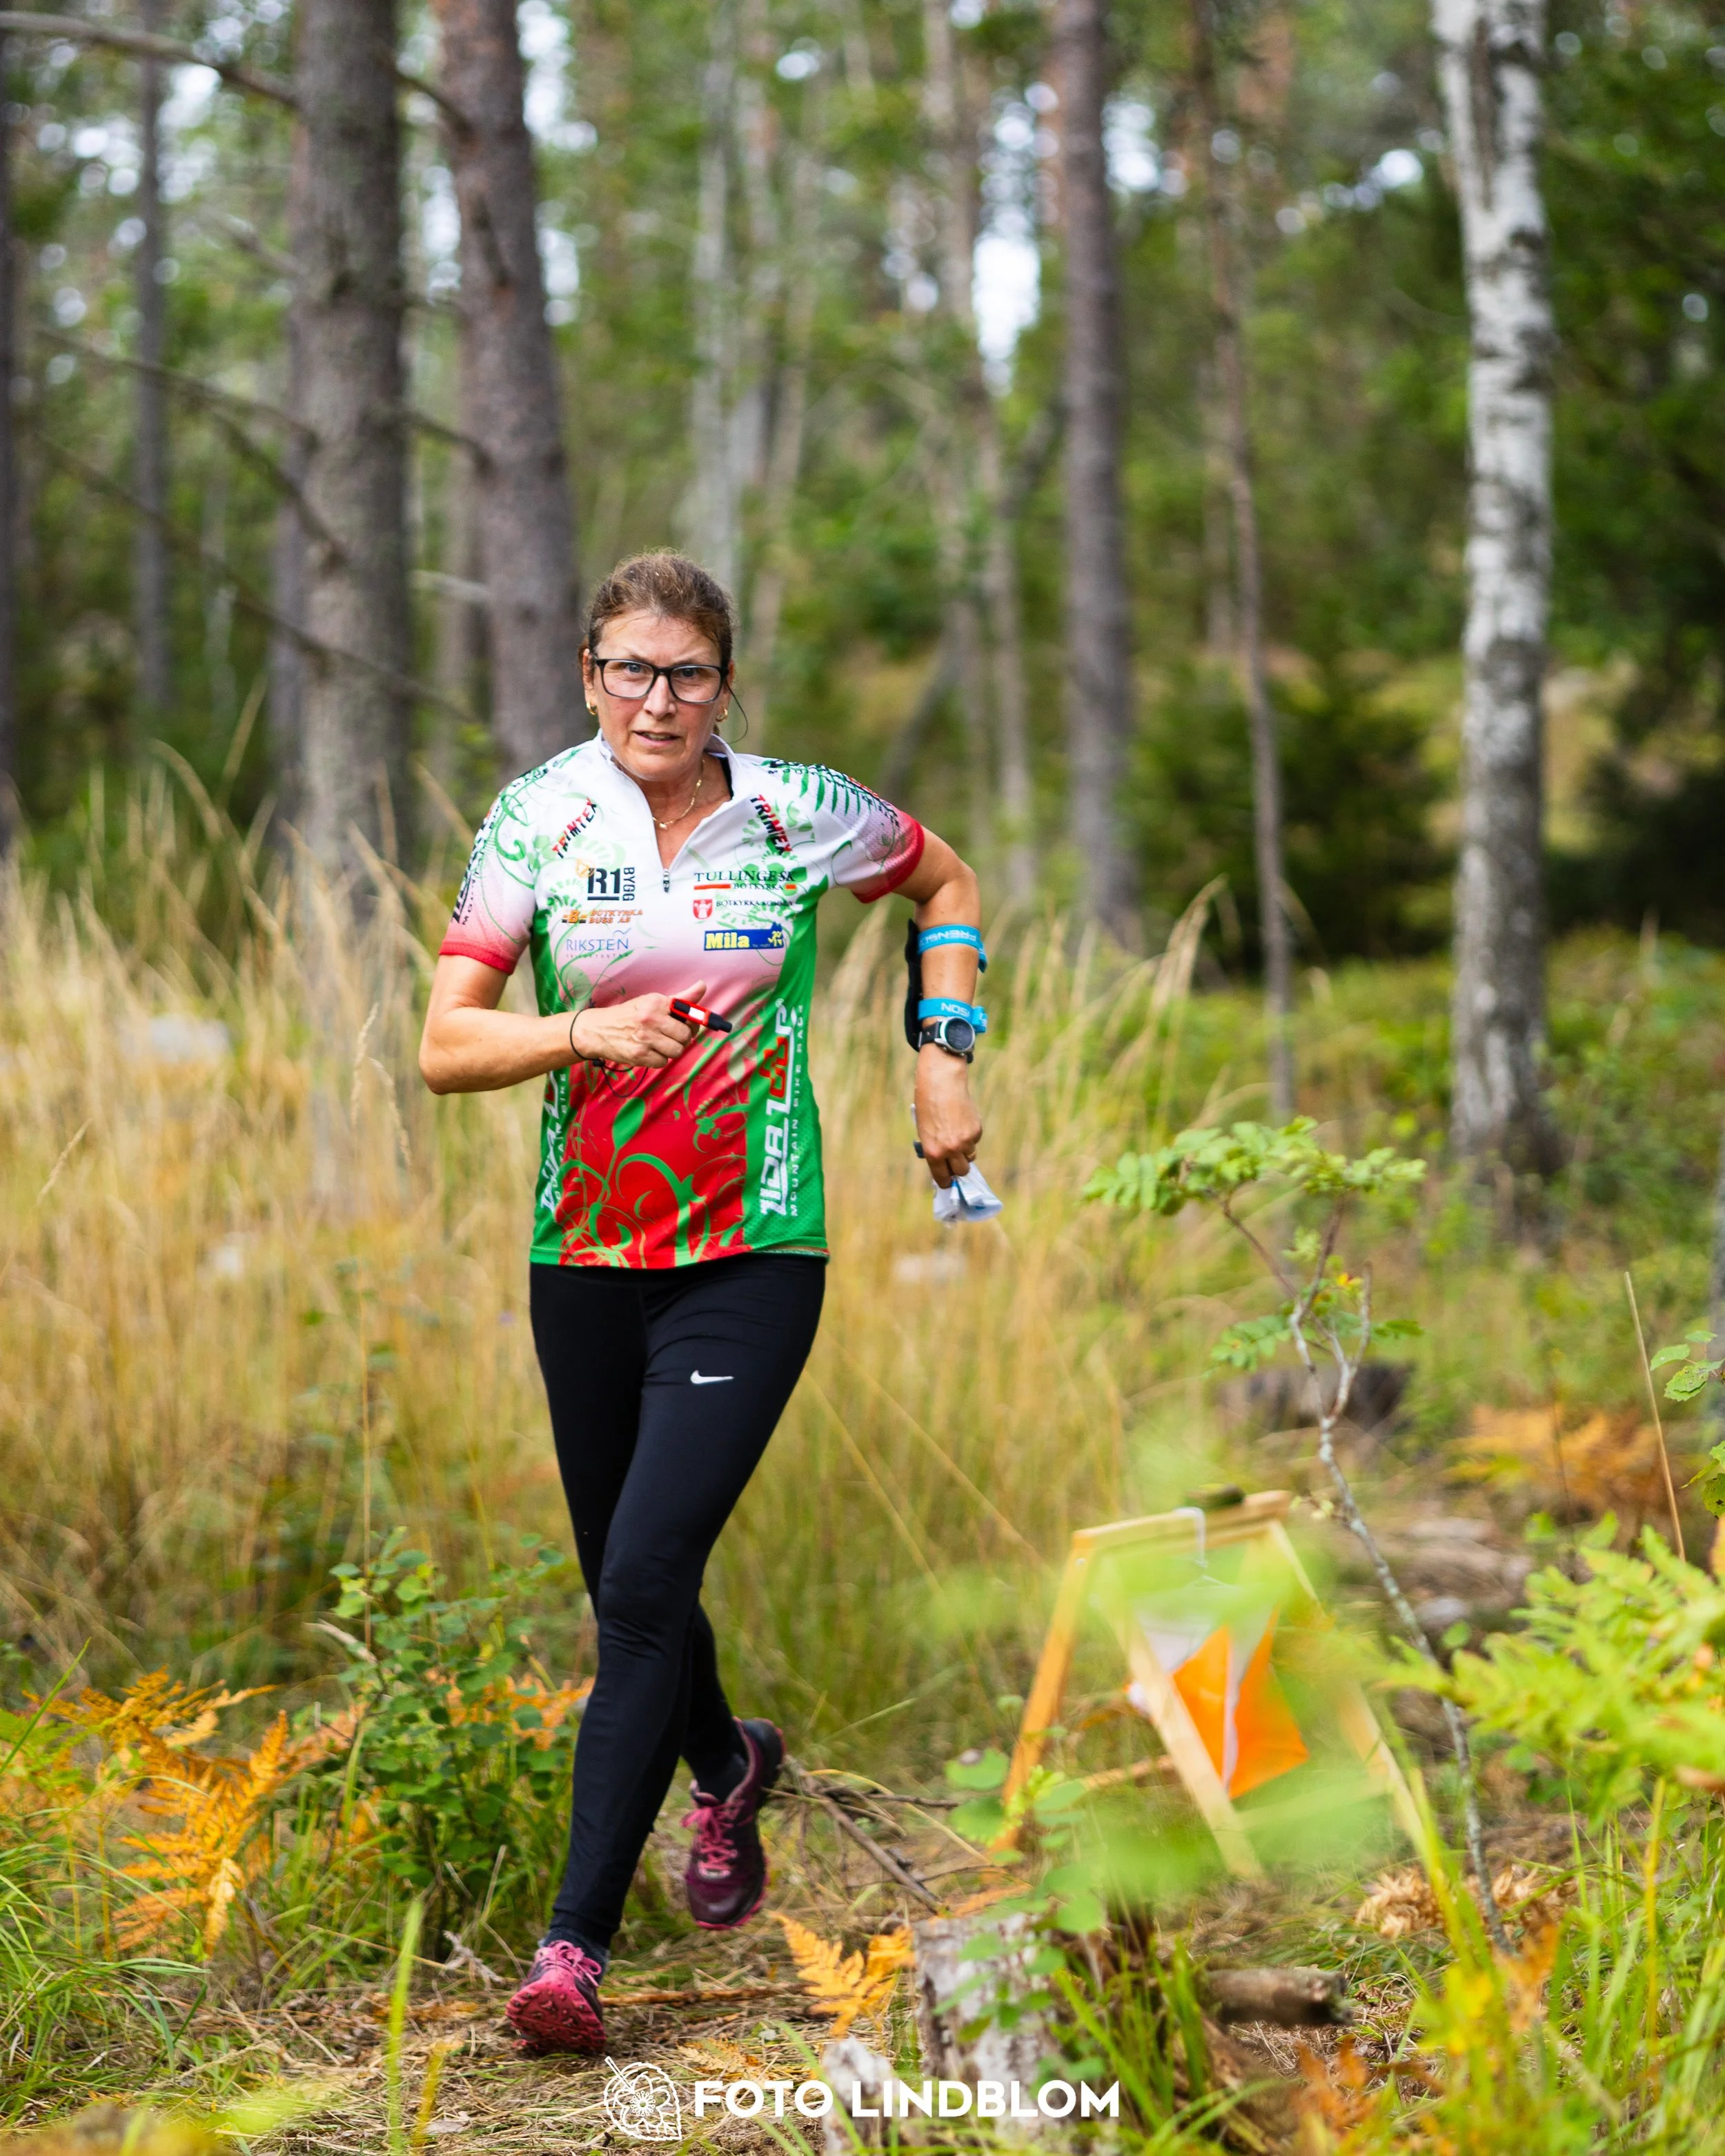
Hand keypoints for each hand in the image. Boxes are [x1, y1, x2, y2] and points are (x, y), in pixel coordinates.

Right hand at [570, 982, 705, 1069]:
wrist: (597, 1030)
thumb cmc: (628, 1015)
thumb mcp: (651, 1001)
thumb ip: (680, 998)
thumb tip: (702, 986)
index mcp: (656, 1002)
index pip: (689, 1015)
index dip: (691, 1023)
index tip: (685, 1025)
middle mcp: (651, 1019)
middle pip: (685, 1036)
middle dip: (681, 1039)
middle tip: (671, 1037)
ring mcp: (645, 1038)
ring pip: (676, 1051)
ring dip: (670, 1050)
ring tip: (659, 1044)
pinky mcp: (639, 1055)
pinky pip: (662, 1062)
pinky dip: (658, 1059)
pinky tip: (648, 1051)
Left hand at [914, 1045, 982, 1188]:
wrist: (941, 1084)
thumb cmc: (928, 1107)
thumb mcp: (925, 1132)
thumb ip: (935, 1150)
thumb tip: (945, 1165)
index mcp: (933, 1153)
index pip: (943, 1179)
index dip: (946, 1180)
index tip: (948, 1180)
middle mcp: (950, 1150)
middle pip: (962, 1171)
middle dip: (959, 1167)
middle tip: (954, 1158)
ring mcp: (965, 1141)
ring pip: (970, 1156)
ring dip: (965, 1150)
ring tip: (956, 1132)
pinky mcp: (976, 1130)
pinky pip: (975, 1141)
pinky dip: (970, 1135)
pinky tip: (962, 1121)